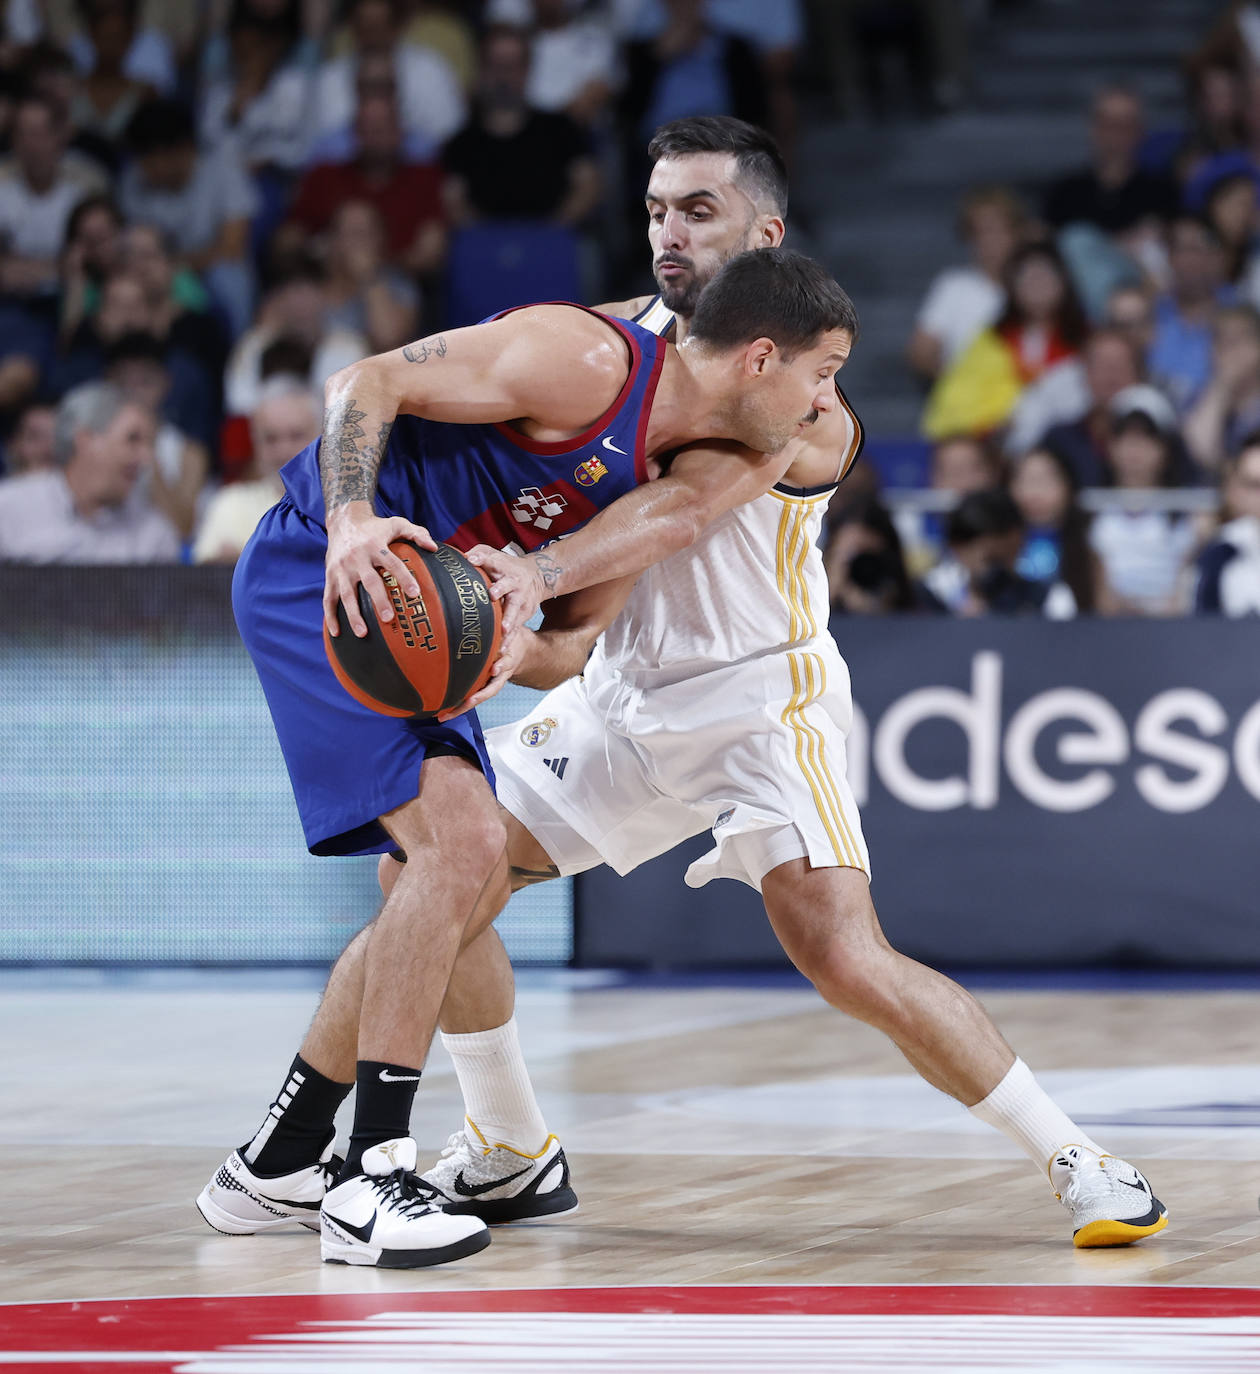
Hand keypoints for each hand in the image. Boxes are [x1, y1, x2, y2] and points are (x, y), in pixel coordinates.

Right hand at [324, 502, 436, 636]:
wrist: (343, 521)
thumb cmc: (375, 527)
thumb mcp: (396, 524)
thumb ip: (416, 533)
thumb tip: (434, 548)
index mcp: (375, 545)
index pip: (392, 563)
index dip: (404, 577)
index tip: (415, 593)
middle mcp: (357, 557)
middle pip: (369, 581)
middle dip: (379, 600)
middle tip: (389, 619)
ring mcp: (341, 568)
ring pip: (347, 594)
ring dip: (353, 614)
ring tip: (363, 633)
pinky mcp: (329, 575)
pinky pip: (328, 598)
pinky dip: (331, 616)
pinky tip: (338, 633)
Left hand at [435, 623, 529, 722]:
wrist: (522, 651)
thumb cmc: (512, 637)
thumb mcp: (510, 629)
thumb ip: (501, 623)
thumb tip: (493, 602)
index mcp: (507, 661)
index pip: (504, 665)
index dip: (500, 667)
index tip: (494, 669)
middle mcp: (498, 675)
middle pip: (486, 692)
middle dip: (471, 701)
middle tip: (459, 706)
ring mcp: (490, 683)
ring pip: (476, 699)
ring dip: (460, 709)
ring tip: (443, 716)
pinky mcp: (482, 684)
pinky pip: (471, 695)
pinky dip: (458, 704)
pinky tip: (443, 709)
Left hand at [464, 544, 546, 637]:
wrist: (537, 577)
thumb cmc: (506, 567)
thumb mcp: (493, 555)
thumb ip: (478, 554)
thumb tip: (462, 558)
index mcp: (502, 567)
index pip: (491, 559)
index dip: (481, 559)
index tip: (471, 560)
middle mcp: (512, 583)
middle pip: (506, 585)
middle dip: (499, 589)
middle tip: (492, 594)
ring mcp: (519, 600)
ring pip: (513, 610)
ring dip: (509, 620)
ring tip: (504, 630)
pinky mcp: (523, 614)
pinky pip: (516, 628)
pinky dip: (509, 639)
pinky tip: (502, 650)